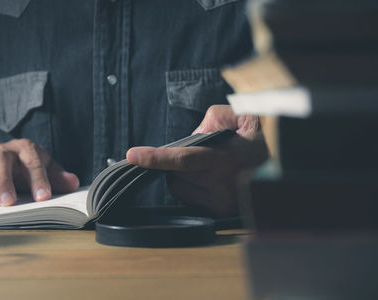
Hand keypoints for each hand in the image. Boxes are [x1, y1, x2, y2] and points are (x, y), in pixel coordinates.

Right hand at [0, 139, 78, 206]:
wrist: (0, 157)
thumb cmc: (26, 166)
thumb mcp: (45, 169)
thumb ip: (58, 177)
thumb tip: (73, 183)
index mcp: (27, 150)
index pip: (34, 162)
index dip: (39, 180)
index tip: (43, 197)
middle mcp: (4, 151)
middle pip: (1, 160)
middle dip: (4, 181)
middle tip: (9, 202)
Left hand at [126, 105, 267, 216]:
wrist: (286, 166)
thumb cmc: (260, 140)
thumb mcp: (241, 116)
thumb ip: (213, 119)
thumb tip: (192, 137)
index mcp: (226, 159)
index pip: (183, 159)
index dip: (155, 158)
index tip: (132, 156)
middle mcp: (222, 185)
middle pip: (175, 174)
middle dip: (175, 161)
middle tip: (197, 152)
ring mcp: (220, 203)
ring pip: (179, 188)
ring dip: (181, 176)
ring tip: (207, 167)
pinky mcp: (219, 213)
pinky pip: (189, 199)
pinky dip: (191, 187)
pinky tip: (210, 180)